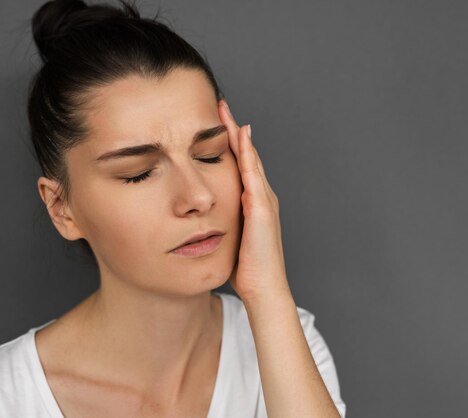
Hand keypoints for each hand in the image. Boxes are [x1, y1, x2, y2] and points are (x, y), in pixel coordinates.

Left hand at [218, 99, 292, 303]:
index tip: (214, 124)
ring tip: (225, 111)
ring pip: (250, 158)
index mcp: (253, 202)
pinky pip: (252, 173)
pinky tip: (239, 135)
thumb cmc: (246, 269)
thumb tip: (203, 220)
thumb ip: (223, 223)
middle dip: (232, 130)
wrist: (264, 288)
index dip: (228, 144)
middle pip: (246, 154)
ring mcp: (264, 200)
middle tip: (220, 106)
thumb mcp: (230, 239)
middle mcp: (261, 196)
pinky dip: (246, 152)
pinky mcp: (261, 207)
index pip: (240, 165)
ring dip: (238, 133)